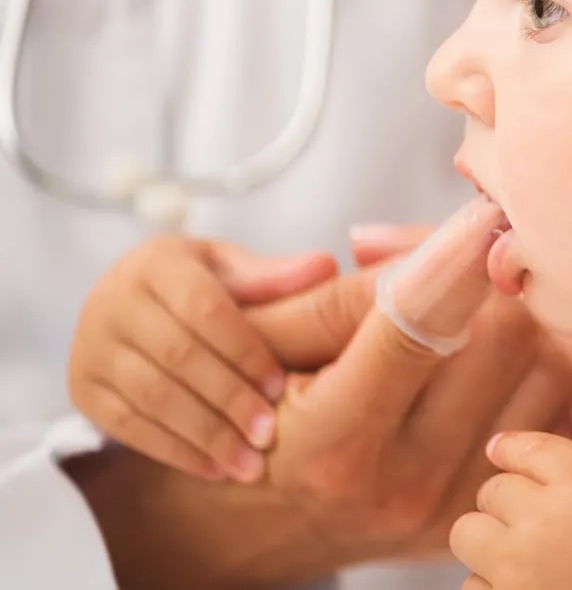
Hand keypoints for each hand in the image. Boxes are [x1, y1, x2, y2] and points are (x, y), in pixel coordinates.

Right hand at [68, 236, 336, 481]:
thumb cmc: (198, 285)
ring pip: (152, 397)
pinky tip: (215, 469)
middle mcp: (113, 301)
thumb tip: (327, 267)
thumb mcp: (231, 270)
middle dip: (228, 399)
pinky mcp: (83, 389)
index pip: (204, 309)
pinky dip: (174, 451)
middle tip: (269, 434)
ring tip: (249, 464)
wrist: (131, 304)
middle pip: (178, 357)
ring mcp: (91, 347)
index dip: (245, 349)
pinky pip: (128, 426)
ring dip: (204, 434)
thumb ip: (274, 276)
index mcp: (158, 263)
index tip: (282, 385)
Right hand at [232, 202, 571, 580]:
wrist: (261, 524)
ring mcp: (450, 504)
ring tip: (485, 305)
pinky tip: (500, 362)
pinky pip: (557, 416)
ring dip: (526, 322)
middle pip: (505, 338)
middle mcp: (401, 483)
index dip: (455, 259)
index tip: (481, 213)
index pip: (418, 328)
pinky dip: (539, 374)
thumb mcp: (261, 351)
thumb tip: (420, 250)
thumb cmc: (251, 418)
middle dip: (496, 279)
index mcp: (333, 440)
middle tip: (479, 252)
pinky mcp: (482, 508)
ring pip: (547, 372)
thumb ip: (332, 298)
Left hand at [450, 432, 571, 589]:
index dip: (512, 453)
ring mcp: (522, 567)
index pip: (525, 449)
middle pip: (491, 492)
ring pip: (468, 534)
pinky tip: (524, 589)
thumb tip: (502, 451)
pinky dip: (492, 587)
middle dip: (507, 507)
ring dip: (491, 547)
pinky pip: (472, 586)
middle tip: (535, 529)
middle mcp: (546, 517)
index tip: (503, 454)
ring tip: (526, 565)